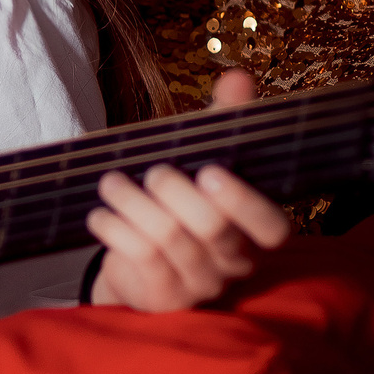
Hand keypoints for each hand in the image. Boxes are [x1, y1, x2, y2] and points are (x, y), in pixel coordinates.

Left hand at [86, 70, 293, 311]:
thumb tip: (238, 76)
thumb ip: (225, 122)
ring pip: (169, 240)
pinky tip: (101, 214)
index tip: (209, 170)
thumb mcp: (206, 161)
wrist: (143, 268)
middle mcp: (235, 262)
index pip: (272, 228)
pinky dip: (116, 230)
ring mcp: (200, 284)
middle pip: (213, 230)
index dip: (242, 201)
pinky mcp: (164, 297)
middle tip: (153, 171)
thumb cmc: (183, 205)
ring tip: (110, 183)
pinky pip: (140, 259)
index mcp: (257, 231)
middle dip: (176, 193)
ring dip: (133, 204)